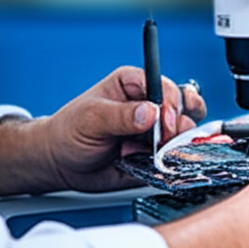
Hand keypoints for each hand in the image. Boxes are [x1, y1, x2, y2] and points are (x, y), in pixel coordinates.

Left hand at [0, 66, 206, 194]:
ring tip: (159, 152)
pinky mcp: (158, 152)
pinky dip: (176, 160)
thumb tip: (150, 112)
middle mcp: (150, 104)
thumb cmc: (69, 132)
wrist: (61, 163)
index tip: (163, 122)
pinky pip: (178, 154)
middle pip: (184, 106)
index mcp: (134, 84)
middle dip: (179, 124)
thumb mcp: (90, 119)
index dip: (169, 103)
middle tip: (164, 140)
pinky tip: (160, 163)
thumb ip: (120, 116)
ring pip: (187, 130)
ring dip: (179, 143)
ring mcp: (156, 129)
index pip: (165, 86)